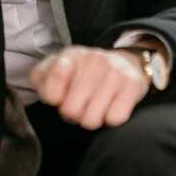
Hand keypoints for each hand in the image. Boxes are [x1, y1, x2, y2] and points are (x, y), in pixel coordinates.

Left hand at [30, 45, 148, 129]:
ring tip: (95, 106)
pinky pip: (115, 118)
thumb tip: (53, 95)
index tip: (61, 95)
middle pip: (70, 112)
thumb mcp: (55, 70)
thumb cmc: (81, 74)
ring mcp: (114, 71)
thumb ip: (42, 80)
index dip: (54, 101)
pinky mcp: (132, 84)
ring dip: (92, 118)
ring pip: (92, 120)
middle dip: (73, 114)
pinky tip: (111, 106)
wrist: (122, 63)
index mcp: (69, 56)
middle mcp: (92, 60)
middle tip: (80, 104)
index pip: (51, 93)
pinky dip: (111, 118)